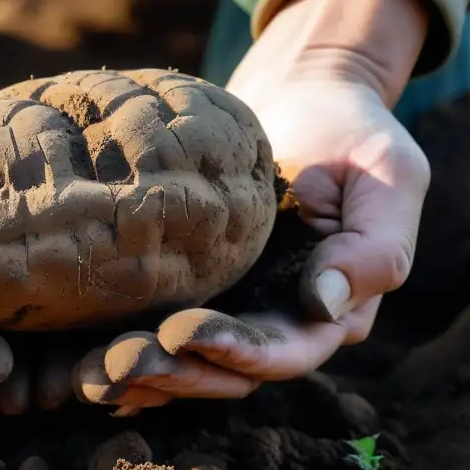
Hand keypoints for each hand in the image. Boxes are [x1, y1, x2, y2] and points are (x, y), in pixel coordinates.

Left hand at [67, 0, 431, 410]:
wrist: (302, 95)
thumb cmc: (353, 132)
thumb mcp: (390, 178)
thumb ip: (373, 247)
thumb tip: (323, 305)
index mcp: (327, 309)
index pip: (285, 352)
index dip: (239, 354)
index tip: (185, 335)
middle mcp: (274, 320)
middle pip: (225, 371)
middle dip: (176, 374)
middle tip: (122, 361)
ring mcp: (230, 305)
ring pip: (185, 362)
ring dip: (142, 373)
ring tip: (92, 368)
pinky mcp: (188, 284)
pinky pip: (155, 329)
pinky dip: (122, 348)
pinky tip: (80, 357)